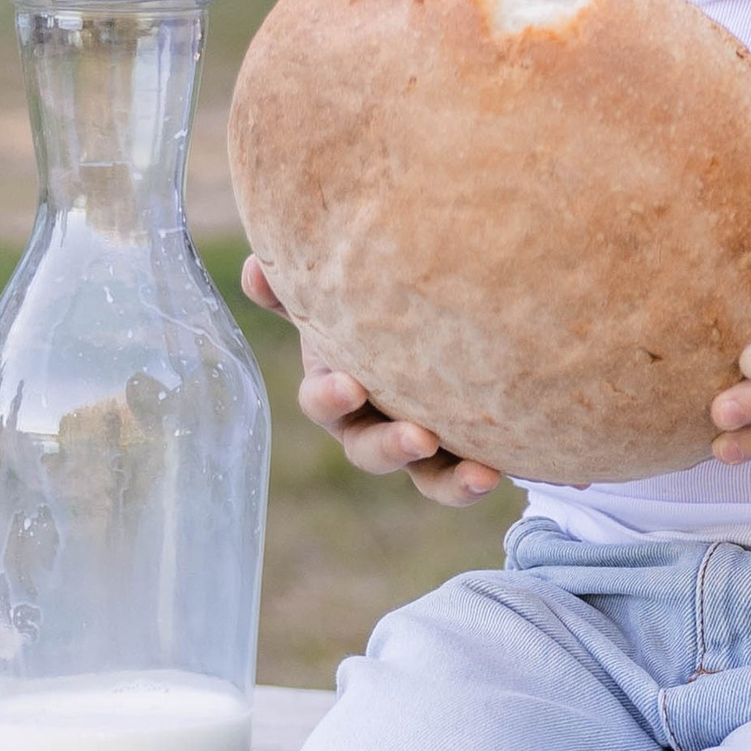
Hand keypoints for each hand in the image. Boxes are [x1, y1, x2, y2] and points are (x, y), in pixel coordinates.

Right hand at [239, 257, 504, 504]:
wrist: (442, 324)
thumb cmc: (378, 308)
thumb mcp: (342, 295)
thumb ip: (300, 287)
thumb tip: (255, 266)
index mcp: (336, 382)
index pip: (322, 399)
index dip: (330, 397)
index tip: (350, 385)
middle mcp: (369, 422)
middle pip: (366, 448)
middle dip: (388, 446)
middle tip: (420, 438)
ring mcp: (414, 444)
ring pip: (419, 473)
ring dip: (444, 479)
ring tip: (475, 474)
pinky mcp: (455, 457)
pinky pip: (455, 481)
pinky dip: (469, 483)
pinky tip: (494, 474)